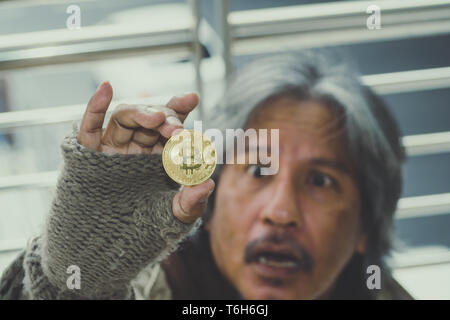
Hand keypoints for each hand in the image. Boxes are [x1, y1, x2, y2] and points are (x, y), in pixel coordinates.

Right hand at [78, 81, 214, 223]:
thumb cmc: (143, 230)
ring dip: (141, 113)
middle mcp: (136, 149)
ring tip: (158, 119)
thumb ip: (191, 203)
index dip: (179, 110)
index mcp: (158, 156)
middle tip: (178, 130)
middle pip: (150, 121)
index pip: (170, 127)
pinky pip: (89, 128)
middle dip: (166, 119)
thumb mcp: (172, 218)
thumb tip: (208, 183)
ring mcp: (112, 150)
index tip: (192, 97)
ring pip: (124, 119)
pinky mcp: (89, 156)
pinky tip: (106, 88)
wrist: (106, 247)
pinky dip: (95, 108)